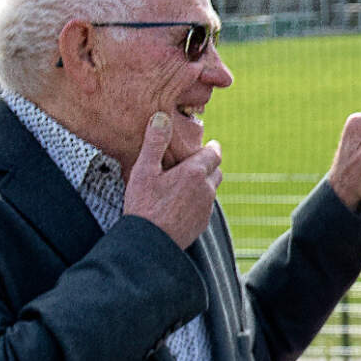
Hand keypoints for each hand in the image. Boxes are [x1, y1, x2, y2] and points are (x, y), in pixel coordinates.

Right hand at [125, 110, 222, 248]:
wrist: (149, 242)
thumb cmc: (144, 205)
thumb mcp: (144, 170)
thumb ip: (155, 143)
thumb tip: (162, 117)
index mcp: (195, 173)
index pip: (214, 154)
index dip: (211, 147)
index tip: (209, 144)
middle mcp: (206, 190)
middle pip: (216, 171)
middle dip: (209, 164)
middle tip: (197, 160)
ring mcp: (206, 208)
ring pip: (212, 189)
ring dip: (204, 182)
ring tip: (188, 179)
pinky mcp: (202, 223)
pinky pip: (205, 206)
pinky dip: (199, 199)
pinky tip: (183, 200)